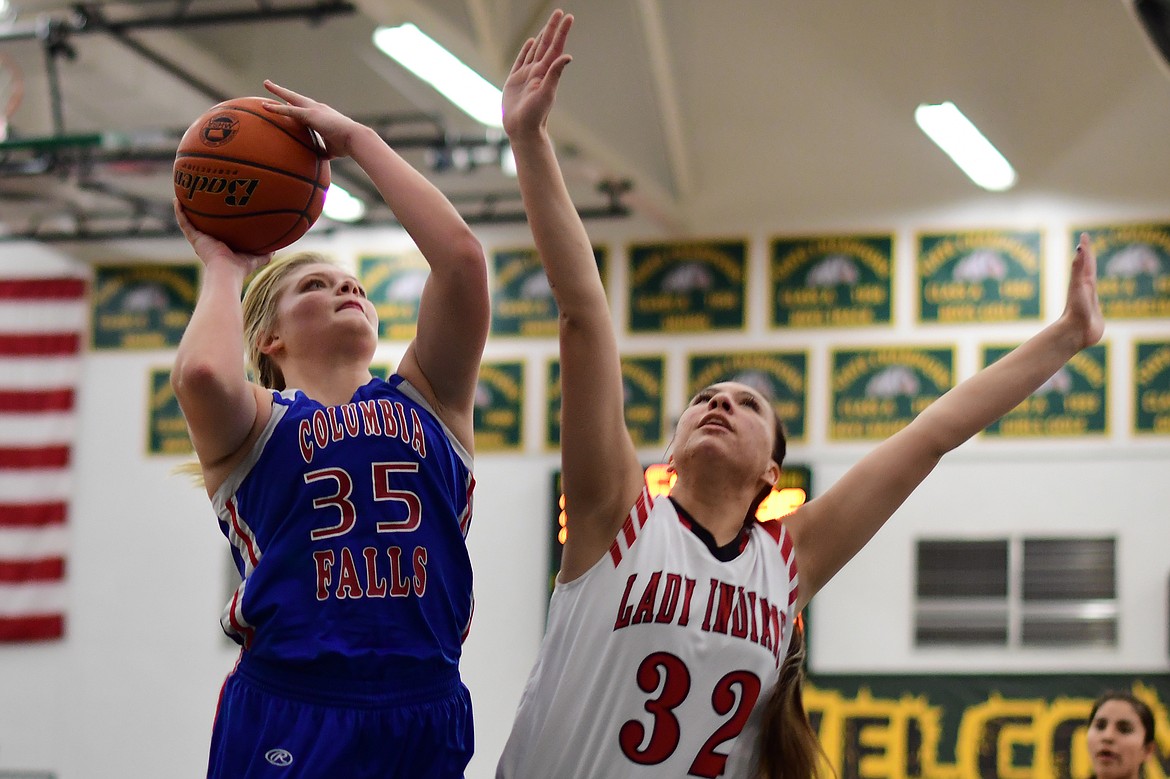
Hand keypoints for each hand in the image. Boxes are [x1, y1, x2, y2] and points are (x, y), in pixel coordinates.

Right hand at [173, 200, 270, 274]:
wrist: (227, 272)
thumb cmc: (241, 268)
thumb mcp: (256, 257)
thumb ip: (265, 253)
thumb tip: (277, 248)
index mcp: (220, 245)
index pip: (218, 231)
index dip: (217, 222)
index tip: (219, 210)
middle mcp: (208, 241)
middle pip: (203, 224)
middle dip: (201, 212)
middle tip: (201, 197)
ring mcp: (199, 239)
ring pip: (190, 221)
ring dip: (186, 208)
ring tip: (184, 193)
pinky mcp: (194, 238)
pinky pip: (184, 222)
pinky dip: (179, 211)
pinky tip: (177, 199)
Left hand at [261, 80, 360, 158]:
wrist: (355, 139)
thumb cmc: (347, 146)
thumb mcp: (332, 149)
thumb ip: (324, 151)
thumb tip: (318, 160)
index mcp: (322, 116)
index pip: (305, 108)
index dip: (295, 105)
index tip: (286, 101)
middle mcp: (317, 108)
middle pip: (296, 97)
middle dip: (283, 91)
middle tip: (270, 84)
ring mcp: (313, 110)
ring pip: (291, 98)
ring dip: (278, 91)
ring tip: (266, 84)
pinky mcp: (310, 114)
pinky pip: (290, 111)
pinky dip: (277, 109)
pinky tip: (265, 106)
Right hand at [502, 9, 572, 139]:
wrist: (522, 130)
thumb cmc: (535, 115)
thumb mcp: (546, 93)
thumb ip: (555, 74)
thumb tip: (567, 56)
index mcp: (546, 72)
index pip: (555, 47)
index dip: (561, 31)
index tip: (568, 17)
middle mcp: (538, 71)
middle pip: (546, 45)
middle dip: (553, 28)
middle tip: (559, 12)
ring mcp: (526, 75)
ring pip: (535, 50)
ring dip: (542, 36)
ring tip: (548, 25)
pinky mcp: (514, 81)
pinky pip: (521, 60)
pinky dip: (526, 50)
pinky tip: (530, 42)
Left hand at [1062, 232, 1104, 349]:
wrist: (1075, 333)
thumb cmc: (1076, 309)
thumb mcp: (1078, 286)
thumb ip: (1079, 268)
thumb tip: (1079, 249)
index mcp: (1081, 281)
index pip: (1085, 261)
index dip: (1086, 248)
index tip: (1084, 236)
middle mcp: (1084, 288)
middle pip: (1087, 267)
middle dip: (1087, 255)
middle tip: (1086, 242)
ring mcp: (1089, 298)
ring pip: (1090, 279)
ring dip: (1090, 270)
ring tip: (1090, 262)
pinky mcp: (1094, 309)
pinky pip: (1096, 294)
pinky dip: (1095, 288)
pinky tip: (1093, 289)